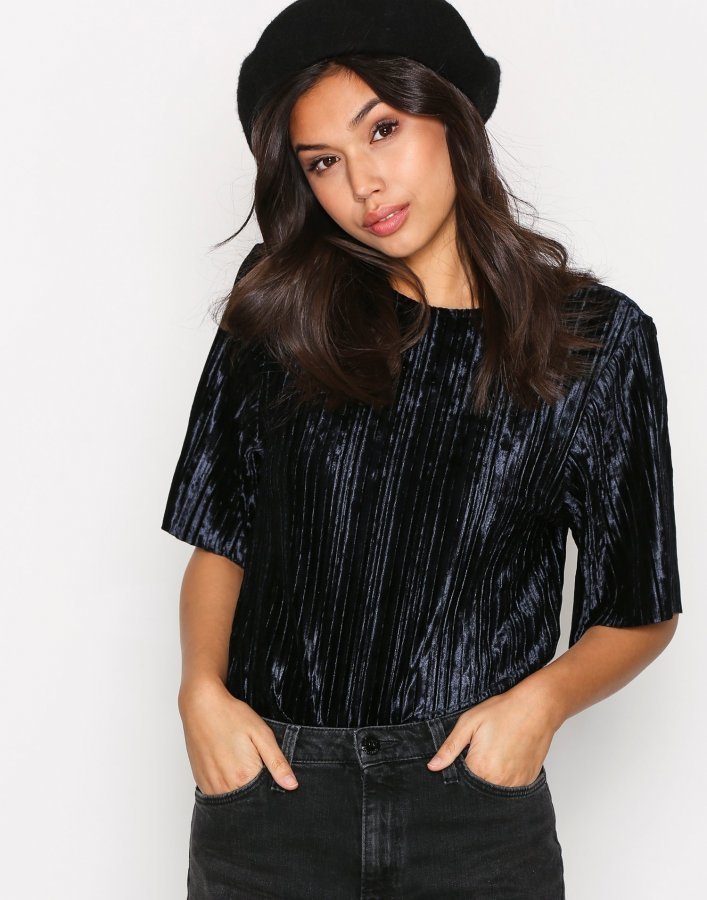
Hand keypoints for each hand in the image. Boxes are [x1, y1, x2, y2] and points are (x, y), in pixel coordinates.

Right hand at [178, 678, 298, 792]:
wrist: (201, 706)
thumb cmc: (232, 716)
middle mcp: (224, 786)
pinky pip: (217, 794)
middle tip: (256, 765)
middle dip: (256, 793)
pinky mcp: (201, 781)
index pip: (263, 797)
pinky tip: (230, 769)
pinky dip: (226, 787)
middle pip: (247, 801)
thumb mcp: (261, 734)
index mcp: (243, 776)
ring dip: (240, 791)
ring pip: (231, 801)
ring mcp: (210, 785)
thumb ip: (277, 762)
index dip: (271, 789)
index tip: (273, 777)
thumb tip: (292, 785)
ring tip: (241, 765)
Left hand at [426, 678, 561, 787]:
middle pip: (477, 789)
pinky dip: (505, 778)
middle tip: (480, 754)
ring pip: (494, 790)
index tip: (460, 762)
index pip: (460, 783)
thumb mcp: (469, 722)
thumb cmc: (503, 711)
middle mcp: (498, 781)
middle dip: (473, 776)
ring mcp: (515, 783)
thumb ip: (450, 747)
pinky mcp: (527, 780)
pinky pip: (510, 787)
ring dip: (489, 779)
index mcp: (480, 767)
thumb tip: (433, 766)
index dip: (457, 773)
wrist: (537, 707)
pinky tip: (506, 759)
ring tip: (493, 755)